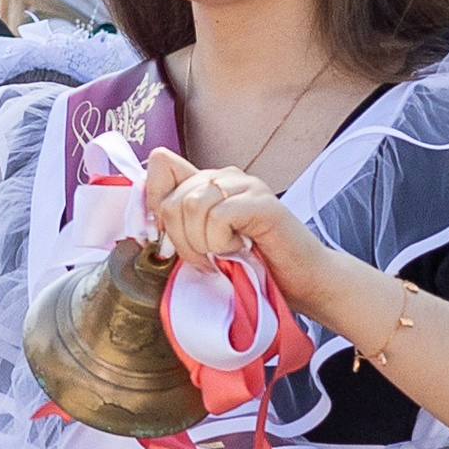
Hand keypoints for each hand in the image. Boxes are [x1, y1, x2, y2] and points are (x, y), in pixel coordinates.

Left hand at [138, 148, 330, 307]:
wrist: (303, 283)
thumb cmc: (254, 268)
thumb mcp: (204, 247)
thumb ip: (178, 228)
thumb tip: (145, 222)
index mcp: (208, 183)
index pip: (160, 164)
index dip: (154, 203)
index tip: (169, 239)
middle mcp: (226, 177)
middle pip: (173, 199)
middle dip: (181, 241)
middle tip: (206, 259)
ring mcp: (246, 186)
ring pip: (193, 206)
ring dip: (202, 244)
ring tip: (225, 255)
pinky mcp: (262, 202)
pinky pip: (218, 216)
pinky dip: (222, 243)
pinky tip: (241, 250)